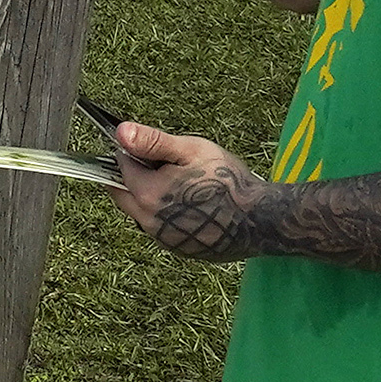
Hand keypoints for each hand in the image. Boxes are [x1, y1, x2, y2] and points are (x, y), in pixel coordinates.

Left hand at [110, 120, 266, 261]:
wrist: (259, 220)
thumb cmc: (228, 181)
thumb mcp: (191, 151)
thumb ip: (152, 142)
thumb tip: (120, 132)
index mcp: (147, 194)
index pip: (120, 169)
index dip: (130, 154)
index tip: (146, 148)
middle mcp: (148, 222)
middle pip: (123, 195)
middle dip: (133, 178)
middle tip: (160, 164)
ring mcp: (163, 238)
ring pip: (141, 213)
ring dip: (149, 197)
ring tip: (181, 184)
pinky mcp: (177, 249)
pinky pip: (161, 228)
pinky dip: (166, 214)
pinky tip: (191, 204)